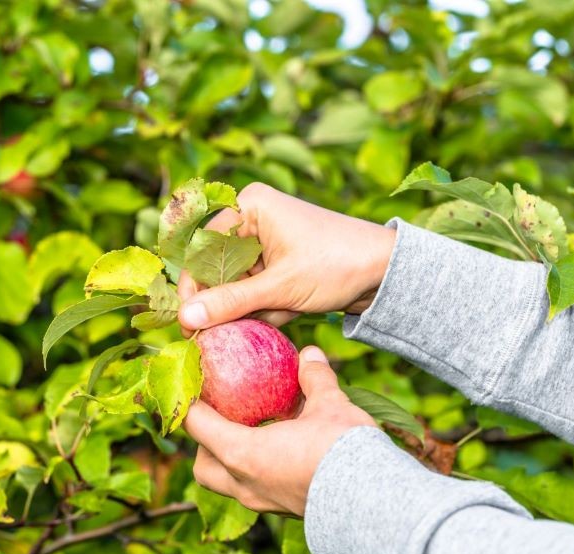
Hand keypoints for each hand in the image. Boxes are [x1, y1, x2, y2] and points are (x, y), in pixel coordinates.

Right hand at [178, 183, 396, 332]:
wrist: (388, 272)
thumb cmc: (337, 264)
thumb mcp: (280, 287)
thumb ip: (231, 302)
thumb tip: (185, 318)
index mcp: (250, 206)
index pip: (203, 248)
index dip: (194, 286)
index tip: (188, 322)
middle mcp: (254, 218)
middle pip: (219, 269)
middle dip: (232, 301)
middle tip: (235, 327)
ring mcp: (267, 241)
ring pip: (238, 284)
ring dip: (254, 307)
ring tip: (281, 311)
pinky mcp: (279, 262)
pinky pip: (256, 289)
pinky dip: (269, 307)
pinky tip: (292, 310)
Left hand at [185, 346, 374, 515]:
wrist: (376, 506)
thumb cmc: (346, 452)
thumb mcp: (330, 405)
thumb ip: (314, 378)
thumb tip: (310, 354)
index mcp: (243, 454)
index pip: (196, 425)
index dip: (188, 401)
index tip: (193, 383)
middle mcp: (244, 484)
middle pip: (203, 466)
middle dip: (204, 442)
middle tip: (220, 416)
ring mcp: (263, 503)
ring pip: (227, 483)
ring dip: (228, 460)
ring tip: (248, 434)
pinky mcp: (282, 511)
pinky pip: (254, 491)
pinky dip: (255, 471)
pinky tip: (278, 452)